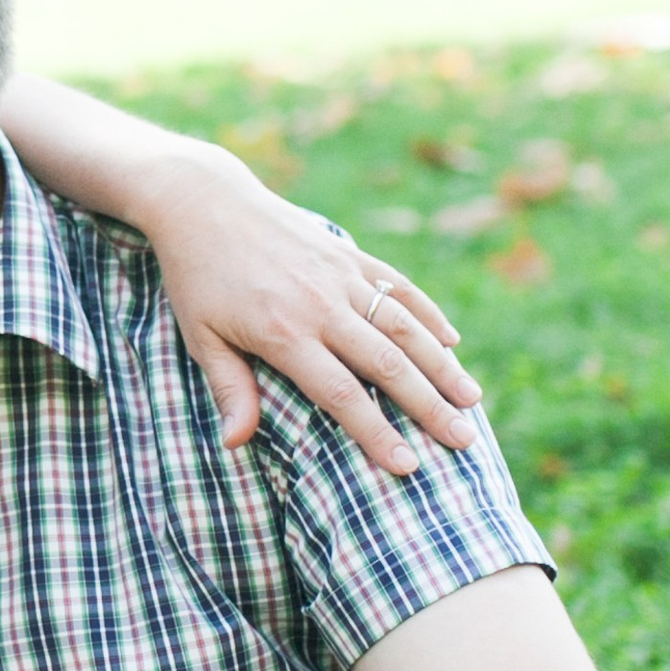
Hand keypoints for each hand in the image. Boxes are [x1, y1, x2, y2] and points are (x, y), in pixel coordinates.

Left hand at [126, 150, 479, 477]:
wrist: (205, 203)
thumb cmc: (197, 279)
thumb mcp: (201, 336)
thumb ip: (228, 389)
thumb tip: (235, 444)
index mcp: (283, 332)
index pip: (341, 394)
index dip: (377, 433)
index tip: (408, 467)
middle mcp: (320, 304)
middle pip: (387, 364)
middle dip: (429, 406)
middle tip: (463, 442)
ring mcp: (340, 275)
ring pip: (403, 325)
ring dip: (442, 364)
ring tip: (472, 400)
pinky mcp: (348, 253)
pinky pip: (397, 285)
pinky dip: (428, 313)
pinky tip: (452, 342)